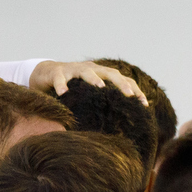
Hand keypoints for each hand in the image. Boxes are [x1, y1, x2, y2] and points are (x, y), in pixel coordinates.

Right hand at [28, 61, 146, 103]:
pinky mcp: (57, 72)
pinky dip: (62, 85)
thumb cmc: (74, 87)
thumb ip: (105, 102)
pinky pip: (60, 79)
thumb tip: (124, 123)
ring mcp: (73, 69)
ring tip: (101, 88)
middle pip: (110, 73)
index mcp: (102, 74)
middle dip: (121, 84)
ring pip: (86, 72)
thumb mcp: (92, 93)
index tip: (145, 104)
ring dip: (94, 79)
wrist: (47, 74)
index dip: (135, 90)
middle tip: (130, 96)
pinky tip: (63, 93)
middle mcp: (91, 69)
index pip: (123, 79)